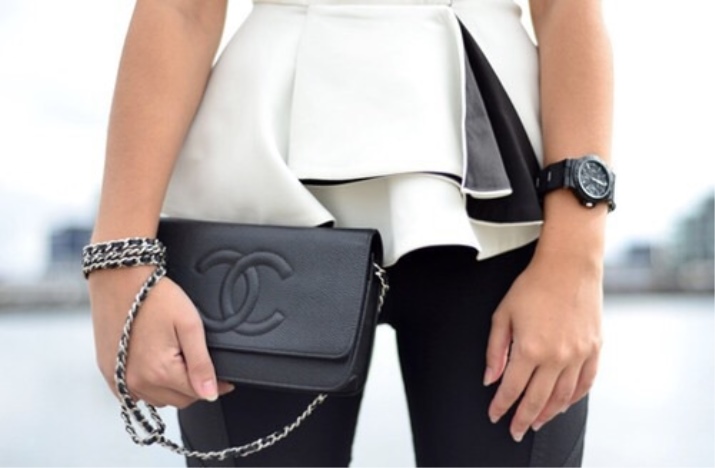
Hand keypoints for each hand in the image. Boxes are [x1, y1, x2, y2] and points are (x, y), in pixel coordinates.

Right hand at [88, 266, 233, 407]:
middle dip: (192, 386)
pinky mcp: (108, 373)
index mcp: (160, 372)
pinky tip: (153, 364)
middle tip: (194, 359)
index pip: (196, 394)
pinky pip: (135, 393)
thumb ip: (201, 364)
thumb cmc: (156, 297)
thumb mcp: (189, 326)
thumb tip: (211, 394)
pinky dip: (148, 386)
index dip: (215, 386)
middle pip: (178, 400)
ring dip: (170, 387)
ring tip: (173, 357)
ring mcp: (119, 380)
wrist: (119, 280)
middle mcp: (136, 383)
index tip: (225, 379)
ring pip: (157, 399)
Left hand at [483, 251, 602, 441]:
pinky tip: (563, 404)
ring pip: (563, 397)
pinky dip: (573, 398)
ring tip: (537, 422)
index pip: (512, 389)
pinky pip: (585, 383)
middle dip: (523, 419)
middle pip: (537, 400)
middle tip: (515, 431)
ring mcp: (579, 355)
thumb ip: (494, 350)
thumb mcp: (503, 314)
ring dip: (548, 413)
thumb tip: (490, 379)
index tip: (495, 416)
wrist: (569, 266)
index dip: (501, 406)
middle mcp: (556, 357)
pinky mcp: (595, 349)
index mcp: (529, 349)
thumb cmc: (532, 286)